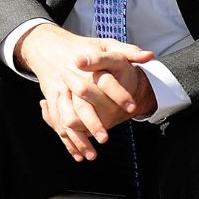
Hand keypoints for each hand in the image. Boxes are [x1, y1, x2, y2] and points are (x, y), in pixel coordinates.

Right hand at [16, 23, 153, 160]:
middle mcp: (70, 80)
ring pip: (66, 118)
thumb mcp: (105, 44)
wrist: (49, 47)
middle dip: (92, 122)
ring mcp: (58, 91)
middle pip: (81, 104)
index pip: (105, 81)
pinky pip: (57, 123)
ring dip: (78, 138)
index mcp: (86, 65)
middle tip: (105, 138)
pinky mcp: (51, 100)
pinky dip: (66, 140)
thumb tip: (150, 56)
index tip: (131, 107)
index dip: (119, 94)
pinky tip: (77, 155)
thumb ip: (128, 51)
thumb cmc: (82, 47)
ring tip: (92, 154)